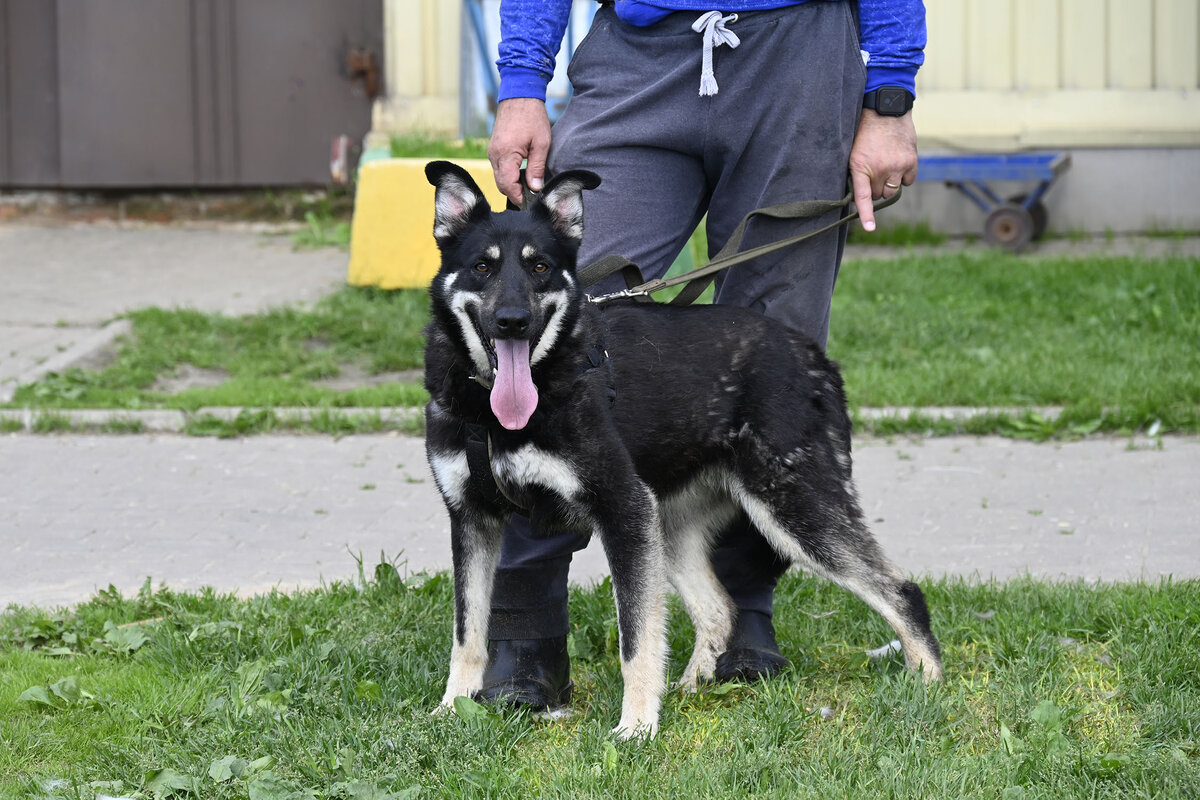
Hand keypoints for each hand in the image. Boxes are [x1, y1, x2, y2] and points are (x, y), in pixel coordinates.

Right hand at [488, 98, 552, 206]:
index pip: (508, 186)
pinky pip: (499, 168)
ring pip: (499, 178)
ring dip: (512, 184)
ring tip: (529, 185)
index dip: (519, 197)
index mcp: (506, 154)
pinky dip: (509, 175)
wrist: (519, 95)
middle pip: (501, 185)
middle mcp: (494, 155)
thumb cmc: (532, 117)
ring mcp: (492, 152)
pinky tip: (522, 174)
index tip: (530, 202)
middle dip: (515, 193)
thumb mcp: (541, 144)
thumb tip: (535, 189)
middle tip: (531, 196)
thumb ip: (537, 168)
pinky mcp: (494, 149)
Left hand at [849, 109, 917, 231]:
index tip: (870, 229)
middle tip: (873, 172)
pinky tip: (898, 162)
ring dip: (888, 184)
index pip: (864, 197)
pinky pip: (907, 181)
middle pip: (879, 196)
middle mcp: (880, 169)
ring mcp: (897, 166)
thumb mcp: (853, 151)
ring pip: (892, 191)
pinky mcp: (911, 161)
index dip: (866, 215)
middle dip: (875, 188)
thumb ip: (857, 173)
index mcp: (861, 167)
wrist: (886, 108)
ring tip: (885, 167)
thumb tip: (861, 195)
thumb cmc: (865, 131)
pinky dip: (903, 176)